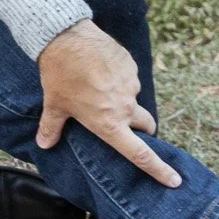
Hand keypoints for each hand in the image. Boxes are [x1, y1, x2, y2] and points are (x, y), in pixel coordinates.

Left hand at [36, 20, 180, 186]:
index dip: (158, 169)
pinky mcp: (131, 66)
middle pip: (146, 125)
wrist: (67, 38)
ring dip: (124, 98)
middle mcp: (125, 107)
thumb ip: (51, 127)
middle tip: (126, 124)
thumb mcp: (54, 104)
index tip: (174, 180)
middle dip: (142, 128)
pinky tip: (101, 69)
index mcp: (108, 123)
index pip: (139, 154)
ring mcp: (131, 85)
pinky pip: (129, 77)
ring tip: (99, 86)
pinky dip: (119, 78)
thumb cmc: (60, 75)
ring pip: (134, 98)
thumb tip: (43, 144)